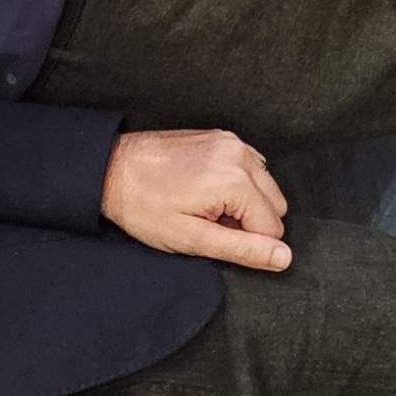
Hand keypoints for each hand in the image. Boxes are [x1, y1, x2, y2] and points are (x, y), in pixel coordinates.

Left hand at [99, 129, 291, 269]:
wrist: (111, 169)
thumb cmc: (143, 206)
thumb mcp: (191, 239)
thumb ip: (243, 249)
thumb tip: (284, 258)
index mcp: (236, 181)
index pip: (274, 226)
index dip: (248, 242)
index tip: (214, 235)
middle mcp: (240, 154)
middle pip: (277, 204)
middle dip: (250, 221)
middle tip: (210, 223)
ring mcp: (231, 142)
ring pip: (266, 185)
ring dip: (245, 202)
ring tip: (206, 207)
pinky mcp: (221, 137)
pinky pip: (250, 167)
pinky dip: (238, 183)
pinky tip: (207, 191)